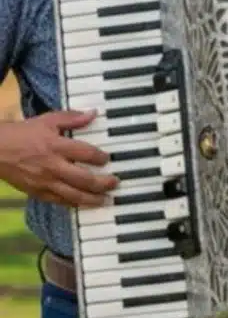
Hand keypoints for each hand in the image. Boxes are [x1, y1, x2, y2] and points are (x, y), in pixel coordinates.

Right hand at [0, 109, 117, 207]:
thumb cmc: (23, 133)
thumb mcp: (48, 120)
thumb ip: (72, 118)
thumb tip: (93, 113)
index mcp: (56, 146)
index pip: (85, 153)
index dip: (100, 157)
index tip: (108, 159)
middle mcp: (52, 166)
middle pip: (82, 178)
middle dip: (102, 183)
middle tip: (115, 183)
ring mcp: (44, 182)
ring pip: (72, 195)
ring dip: (92, 199)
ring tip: (106, 200)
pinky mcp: (37, 192)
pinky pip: (59, 201)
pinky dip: (73, 204)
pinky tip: (84, 204)